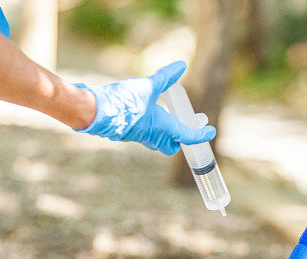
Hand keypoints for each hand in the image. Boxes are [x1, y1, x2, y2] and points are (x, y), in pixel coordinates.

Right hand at [74, 61, 215, 154]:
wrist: (95, 112)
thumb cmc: (124, 101)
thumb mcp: (148, 86)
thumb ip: (165, 77)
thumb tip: (181, 65)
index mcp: (163, 127)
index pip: (188, 136)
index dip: (201, 134)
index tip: (210, 131)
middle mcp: (153, 136)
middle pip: (171, 145)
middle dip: (178, 138)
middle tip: (182, 123)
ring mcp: (138, 137)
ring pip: (155, 140)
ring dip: (162, 131)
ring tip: (162, 112)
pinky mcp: (125, 133)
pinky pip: (142, 133)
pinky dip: (147, 125)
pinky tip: (142, 111)